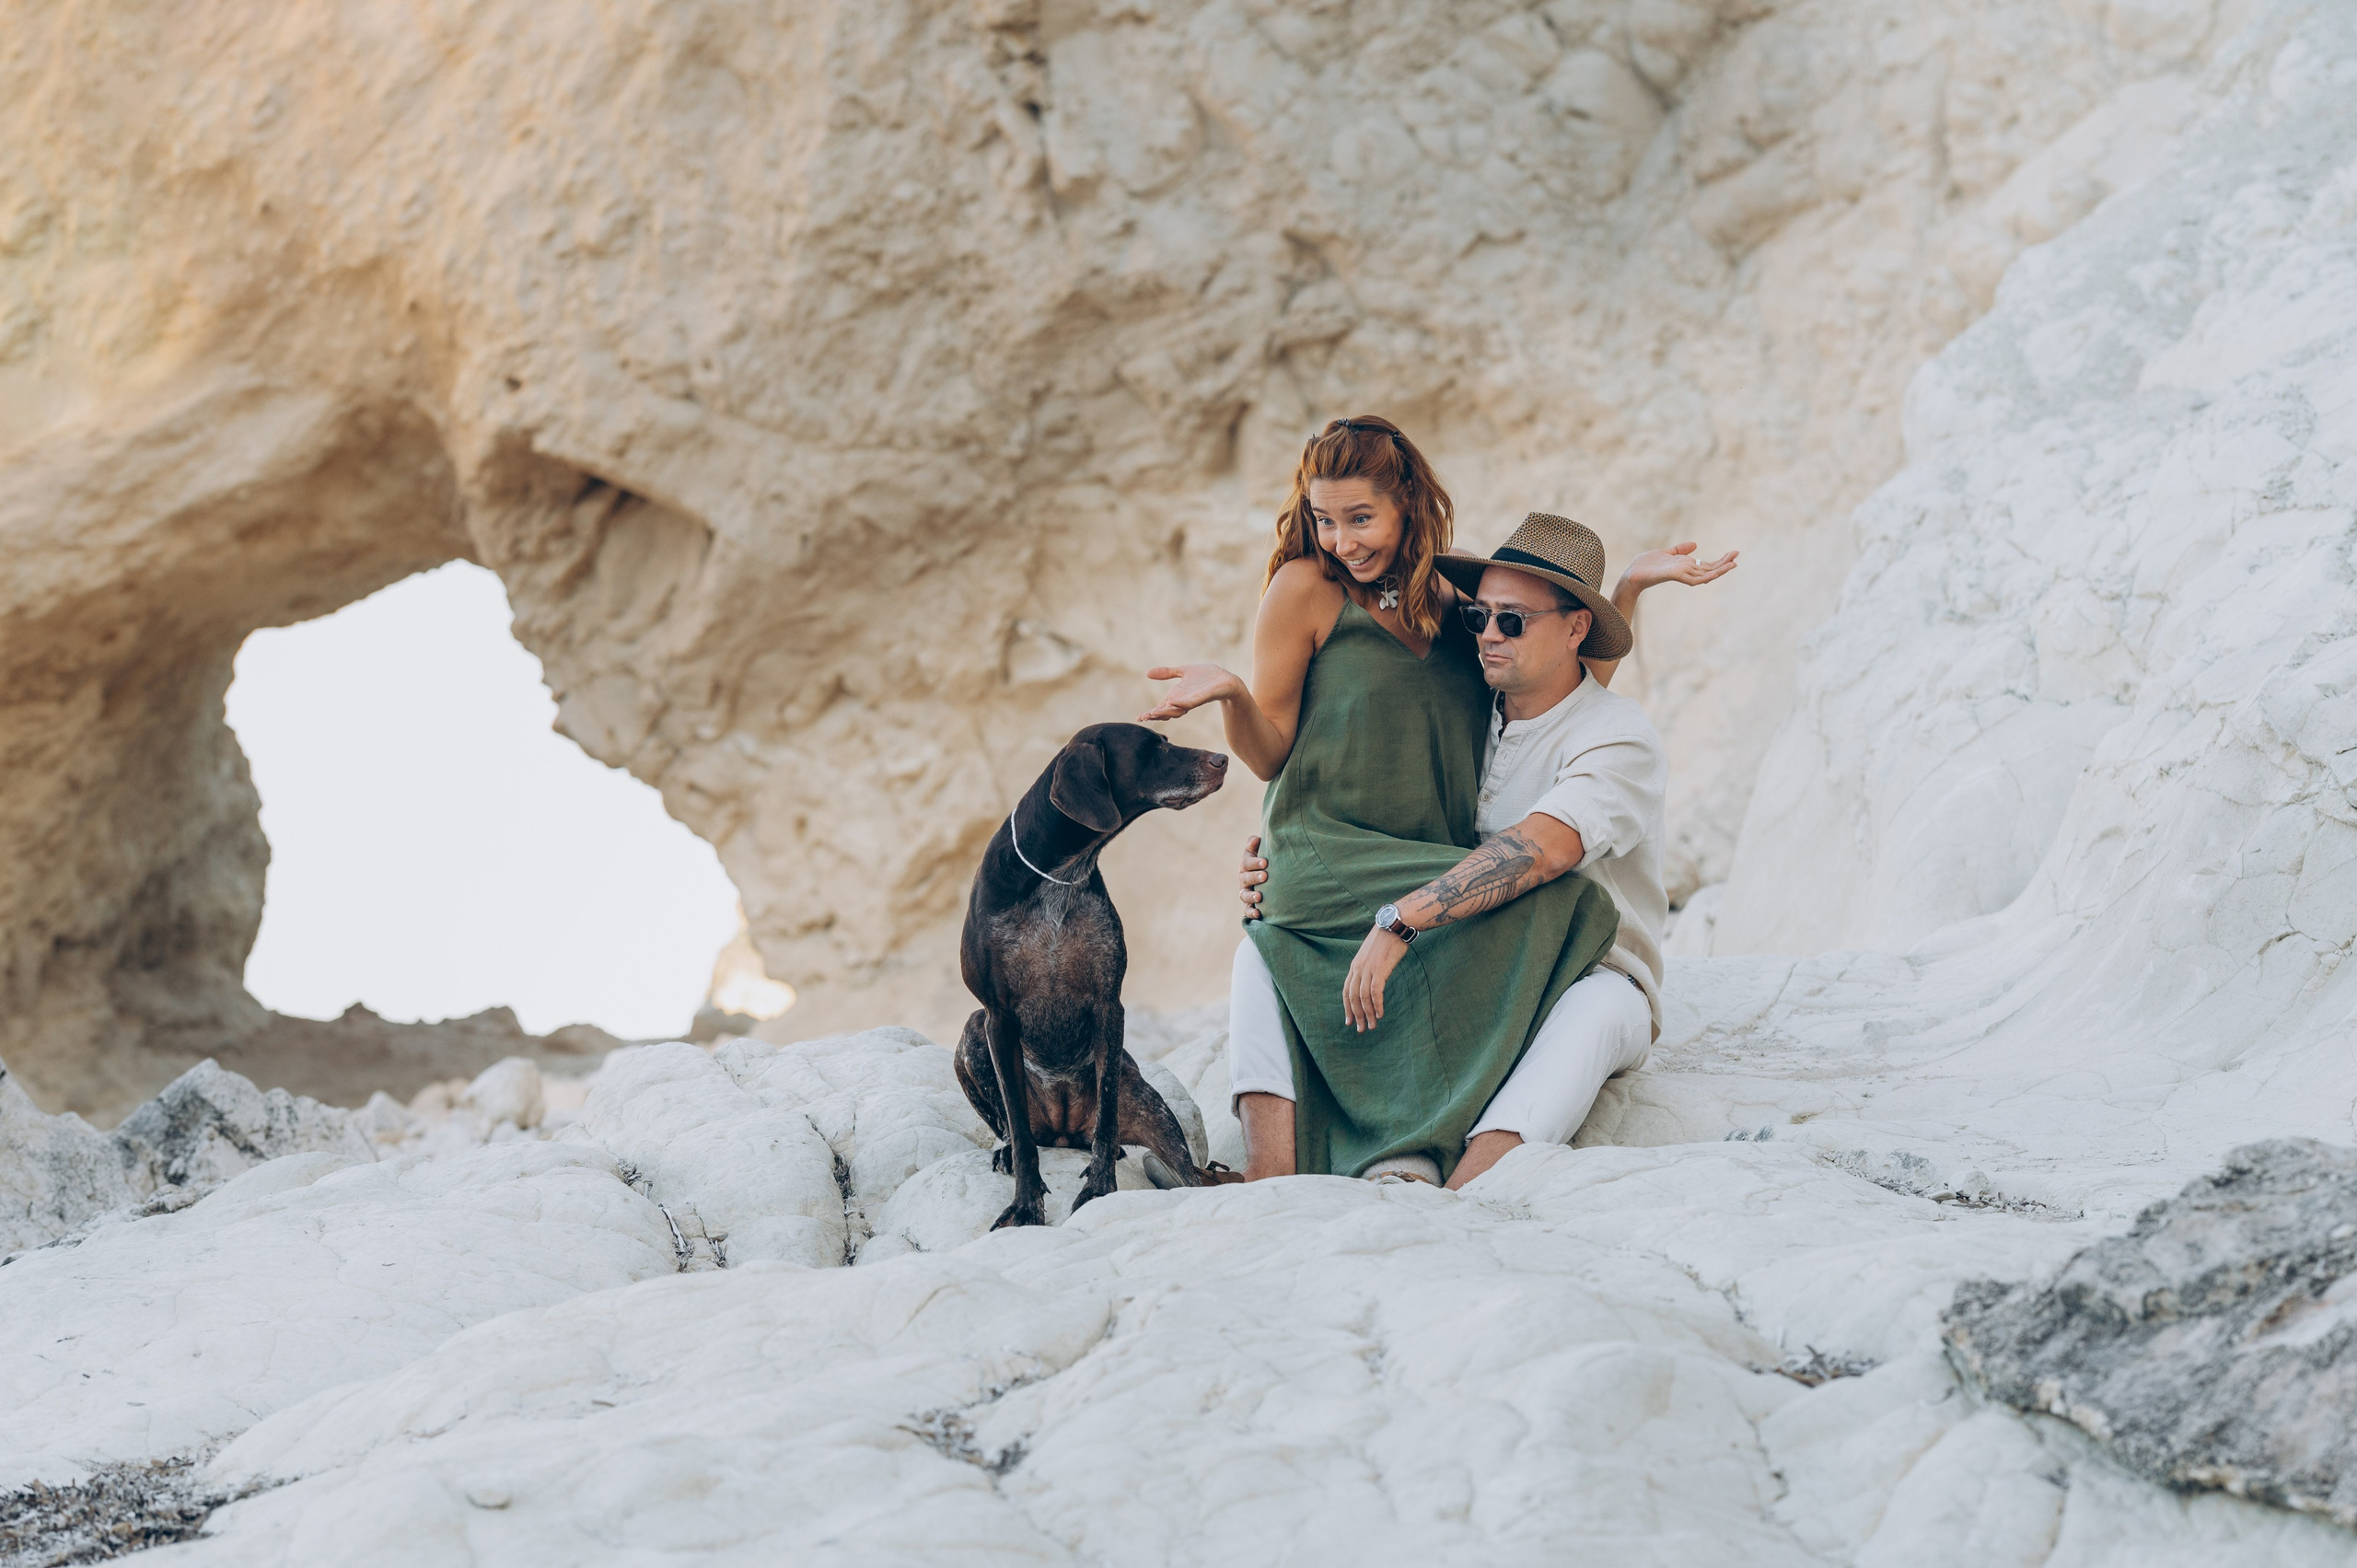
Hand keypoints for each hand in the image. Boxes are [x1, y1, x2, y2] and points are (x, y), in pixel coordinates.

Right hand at [1139, 663, 1242, 721]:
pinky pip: (1192, 701)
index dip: (1150, 714)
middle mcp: (1184, 702)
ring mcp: (1194, 700)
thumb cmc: (1206, 677)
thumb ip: (1167, 673)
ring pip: (1178, 709)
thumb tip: (1147, 673)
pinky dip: (1183, 702)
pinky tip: (1174, 702)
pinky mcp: (1205, 696)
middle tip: (1145, 717)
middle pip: (1167, 711)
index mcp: (1177, 697)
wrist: (1226, 679)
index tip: (1139, 718)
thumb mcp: (1183, 671)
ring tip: (1155, 712)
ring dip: (1167, 711)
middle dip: (1156, 714)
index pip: (1161, 708)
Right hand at [1239, 834, 1266, 919]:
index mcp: (1245, 865)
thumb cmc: (1265, 860)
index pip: (1247, 863)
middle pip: (1246, 878)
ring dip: (1251, 896)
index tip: (1265, 862)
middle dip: (1255, 877)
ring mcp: (1246, 892)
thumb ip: (1255, 844)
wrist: (1270, 874)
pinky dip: (1251, 913)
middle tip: (1265, 876)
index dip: (1255, 862)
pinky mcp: (1249, 905)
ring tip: (1260, 897)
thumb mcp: (1259, 850)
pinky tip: (1258, 914)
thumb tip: (1256, 839)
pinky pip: (1247, 910)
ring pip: (1245, 895)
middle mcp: (1243, 879)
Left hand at [1342, 924, 1408, 1031]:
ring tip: (1372, 1026)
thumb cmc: (1387, 939)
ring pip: (1363, 998)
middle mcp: (1358, 969)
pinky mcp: (1379, 969)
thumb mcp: (1373, 954)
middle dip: (1356, 1015)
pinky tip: (1380, 1014)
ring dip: (1367, 1014)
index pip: (1347, 991)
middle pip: (1353, 998)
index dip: (1347, 1007)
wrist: (1395, 925)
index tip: (1349, 1020)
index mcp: (1355, 966)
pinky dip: (1376, 1005)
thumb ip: (1370, 967)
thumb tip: (1373, 978)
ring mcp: (1368, 969)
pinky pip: (1375, 992)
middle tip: (1361, 1029)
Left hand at [1620, 542, 1737, 592]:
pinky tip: (1714, 574)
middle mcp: (1686, 571)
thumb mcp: (1666, 552)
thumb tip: (1695, 544)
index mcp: (1685, 566)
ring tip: (1733, 564)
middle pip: (1709, 569)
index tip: (1733, 553)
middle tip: (1738, 556)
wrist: (1632, 573)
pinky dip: (1704, 577)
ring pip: (1705, 574)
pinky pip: (1693, 578)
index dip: (1720, 560)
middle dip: (1724, 563)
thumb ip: (1680, 550)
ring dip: (1719, 570)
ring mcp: (1681, 574)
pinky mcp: (1675, 575)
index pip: (1707, 564)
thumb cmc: (1646, 565)